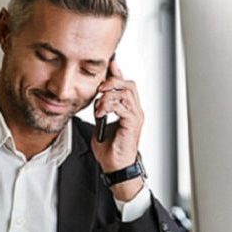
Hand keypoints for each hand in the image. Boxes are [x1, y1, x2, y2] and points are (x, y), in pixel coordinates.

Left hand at [91, 60, 144, 200]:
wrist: (114, 167)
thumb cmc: (109, 150)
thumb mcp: (100, 123)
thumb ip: (101, 108)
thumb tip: (95, 98)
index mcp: (128, 109)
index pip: (125, 84)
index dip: (116, 73)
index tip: (106, 65)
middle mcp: (135, 111)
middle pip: (129, 84)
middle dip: (112, 81)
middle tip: (98, 87)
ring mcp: (136, 117)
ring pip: (126, 92)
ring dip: (109, 95)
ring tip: (98, 104)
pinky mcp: (133, 124)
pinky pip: (123, 106)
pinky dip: (110, 106)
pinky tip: (101, 112)